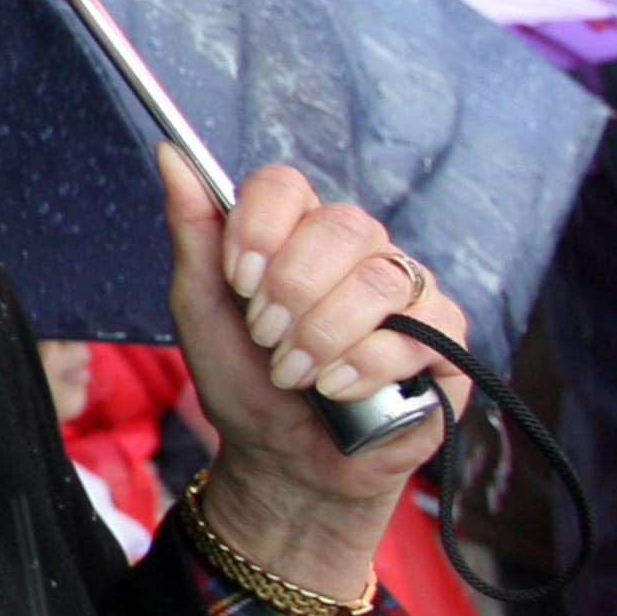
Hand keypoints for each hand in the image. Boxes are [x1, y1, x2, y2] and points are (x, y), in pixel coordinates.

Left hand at [159, 152, 469, 615]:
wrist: (282, 462)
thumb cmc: (244, 381)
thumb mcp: (201, 308)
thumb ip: (193, 230)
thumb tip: (171, 153)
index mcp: (297, 234)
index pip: (287, 185)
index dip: (260, 228)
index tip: (239, 281)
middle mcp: (360, 253)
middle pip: (344, 225)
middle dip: (292, 290)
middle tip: (266, 338)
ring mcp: (408, 295)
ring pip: (381, 279)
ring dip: (323, 335)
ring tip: (294, 375)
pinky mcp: (445, 343)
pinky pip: (421, 331)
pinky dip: (366, 366)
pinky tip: (337, 391)